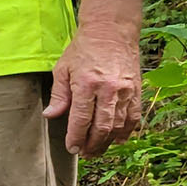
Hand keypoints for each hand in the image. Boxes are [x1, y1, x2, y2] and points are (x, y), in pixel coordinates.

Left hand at [45, 22, 143, 157]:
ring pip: (118, 124)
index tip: (72, 148)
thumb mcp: (63, 69)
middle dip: (92, 144)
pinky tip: (119, 140)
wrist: (111, 31)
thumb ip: (58, 95)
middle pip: (102, 126)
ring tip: (97, 150)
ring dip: (108, 141)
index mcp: (87, 84)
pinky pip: (133, 116)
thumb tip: (50, 116)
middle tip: (84, 154)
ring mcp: (125, 90)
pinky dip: (127, 131)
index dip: (76, 137)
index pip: (81, 118)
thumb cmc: (83, 49)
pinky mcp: (136, 90)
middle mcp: (108, 89)